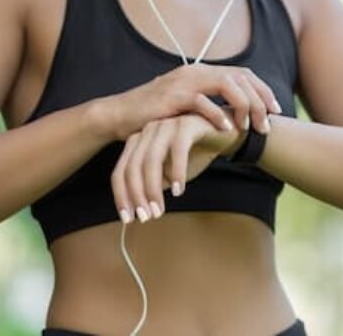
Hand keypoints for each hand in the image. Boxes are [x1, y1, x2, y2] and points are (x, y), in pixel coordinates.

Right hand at [103, 63, 280, 141]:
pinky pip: (202, 102)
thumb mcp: (186, 105)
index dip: (262, 90)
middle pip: (239, 77)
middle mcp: (196, 71)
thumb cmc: (155, 115)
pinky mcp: (172, 97)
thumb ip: (209, 103)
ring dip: (243, 106)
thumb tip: (237, 115)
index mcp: (202, 71)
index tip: (276, 109)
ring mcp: (184, 82)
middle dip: (259, 100)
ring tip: (250, 128)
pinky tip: (228, 129)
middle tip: (267, 124)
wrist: (120, 115)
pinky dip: (218, 114)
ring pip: (226, 84)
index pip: (241, 73)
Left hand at [110, 111, 243, 222]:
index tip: (128, 219)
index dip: (121, 197)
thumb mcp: (170, 173)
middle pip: (132, 167)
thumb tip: (139, 210)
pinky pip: (177, 150)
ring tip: (160, 209)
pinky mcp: (186, 125)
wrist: (222, 133)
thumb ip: (154, 185)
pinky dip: (177, 172)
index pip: (120, 171)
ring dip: (153, 188)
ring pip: (151, 160)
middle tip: (147, 217)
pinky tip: (180, 190)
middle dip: (137, 196)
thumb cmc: (194, 153)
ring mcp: (166, 125)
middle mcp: (148, 131)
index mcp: (138, 141)